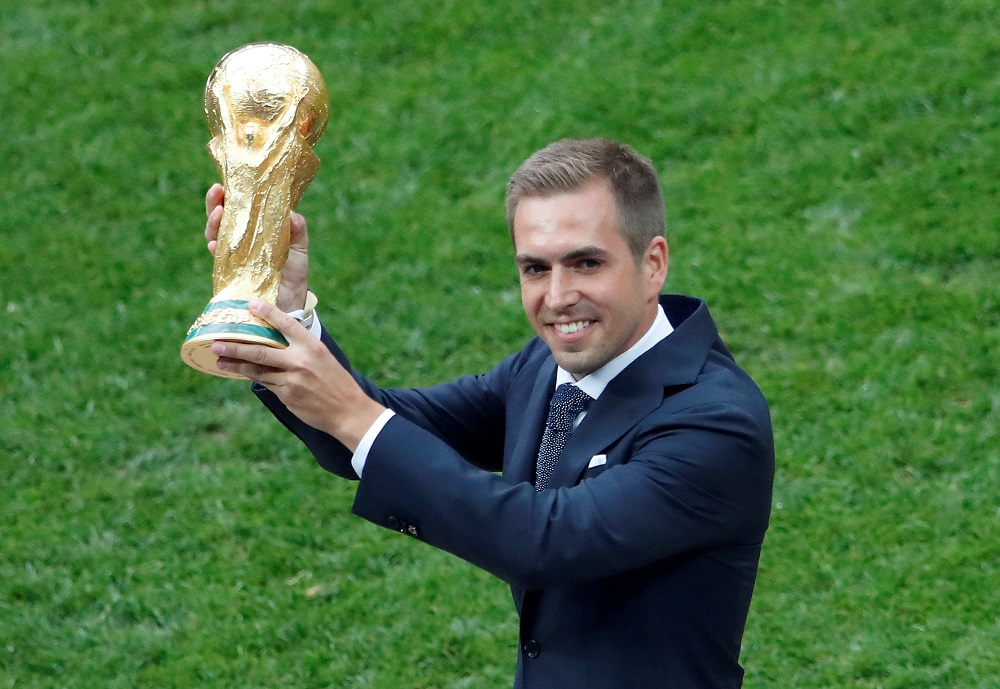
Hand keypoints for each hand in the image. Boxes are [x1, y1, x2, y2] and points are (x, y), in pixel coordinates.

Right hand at [204, 183, 311, 312]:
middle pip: (221, 217)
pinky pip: (218, 259)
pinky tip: (215, 244)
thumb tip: (291, 214)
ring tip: (218, 212)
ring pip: (215, 234)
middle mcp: (239, 239)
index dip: (231, 194)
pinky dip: (215, 250)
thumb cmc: (293, 270)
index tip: (227, 182)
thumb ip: (298, 229)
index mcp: (254, 228)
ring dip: (213, 223)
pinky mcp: (230, 272)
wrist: (291, 301)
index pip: (238, 207)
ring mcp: (233, 255)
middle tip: (217, 190)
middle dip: (214, 203)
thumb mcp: (299, 247)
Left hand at [211, 300, 385, 451]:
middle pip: (261, 351)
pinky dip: (252, 376)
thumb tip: (279, 340)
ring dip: (236, 365)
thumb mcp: (324, 359)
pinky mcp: (287, 396)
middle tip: (217, 343)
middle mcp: (300, 361)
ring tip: (219, 360)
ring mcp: (292, 380)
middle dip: (236, 347)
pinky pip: (265, 383)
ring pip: (257, 370)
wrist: (348, 411)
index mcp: (313, 347)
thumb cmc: (337, 383)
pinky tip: (240, 373)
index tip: (252, 305)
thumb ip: (303, 349)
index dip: (269, 313)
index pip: (287, 324)